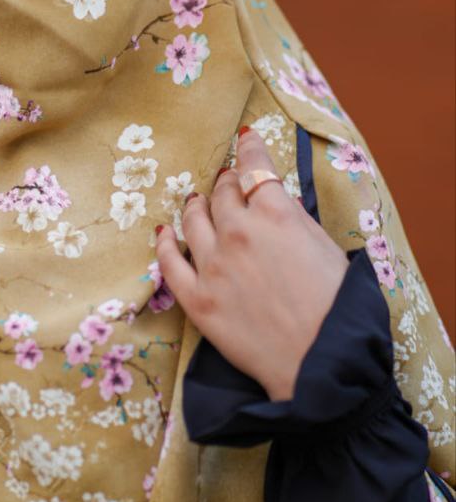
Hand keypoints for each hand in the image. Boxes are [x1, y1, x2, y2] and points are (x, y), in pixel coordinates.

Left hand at [156, 126, 349, 400]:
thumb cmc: (337, 308)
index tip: (244, 139)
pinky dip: (165, 243)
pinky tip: (163, 234)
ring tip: (195, 200)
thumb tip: (280, 206)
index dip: (249, 151)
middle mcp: (238, 232)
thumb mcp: (328, 249)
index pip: (255, 170)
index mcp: (275, 215)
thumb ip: (297, 222)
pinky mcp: (197, 299)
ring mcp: (212, 266)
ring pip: (193, 221)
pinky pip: (170, 263)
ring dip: (195, 205)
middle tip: (225, 180)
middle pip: (221, 194)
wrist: (319, 362)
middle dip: (224, 182)